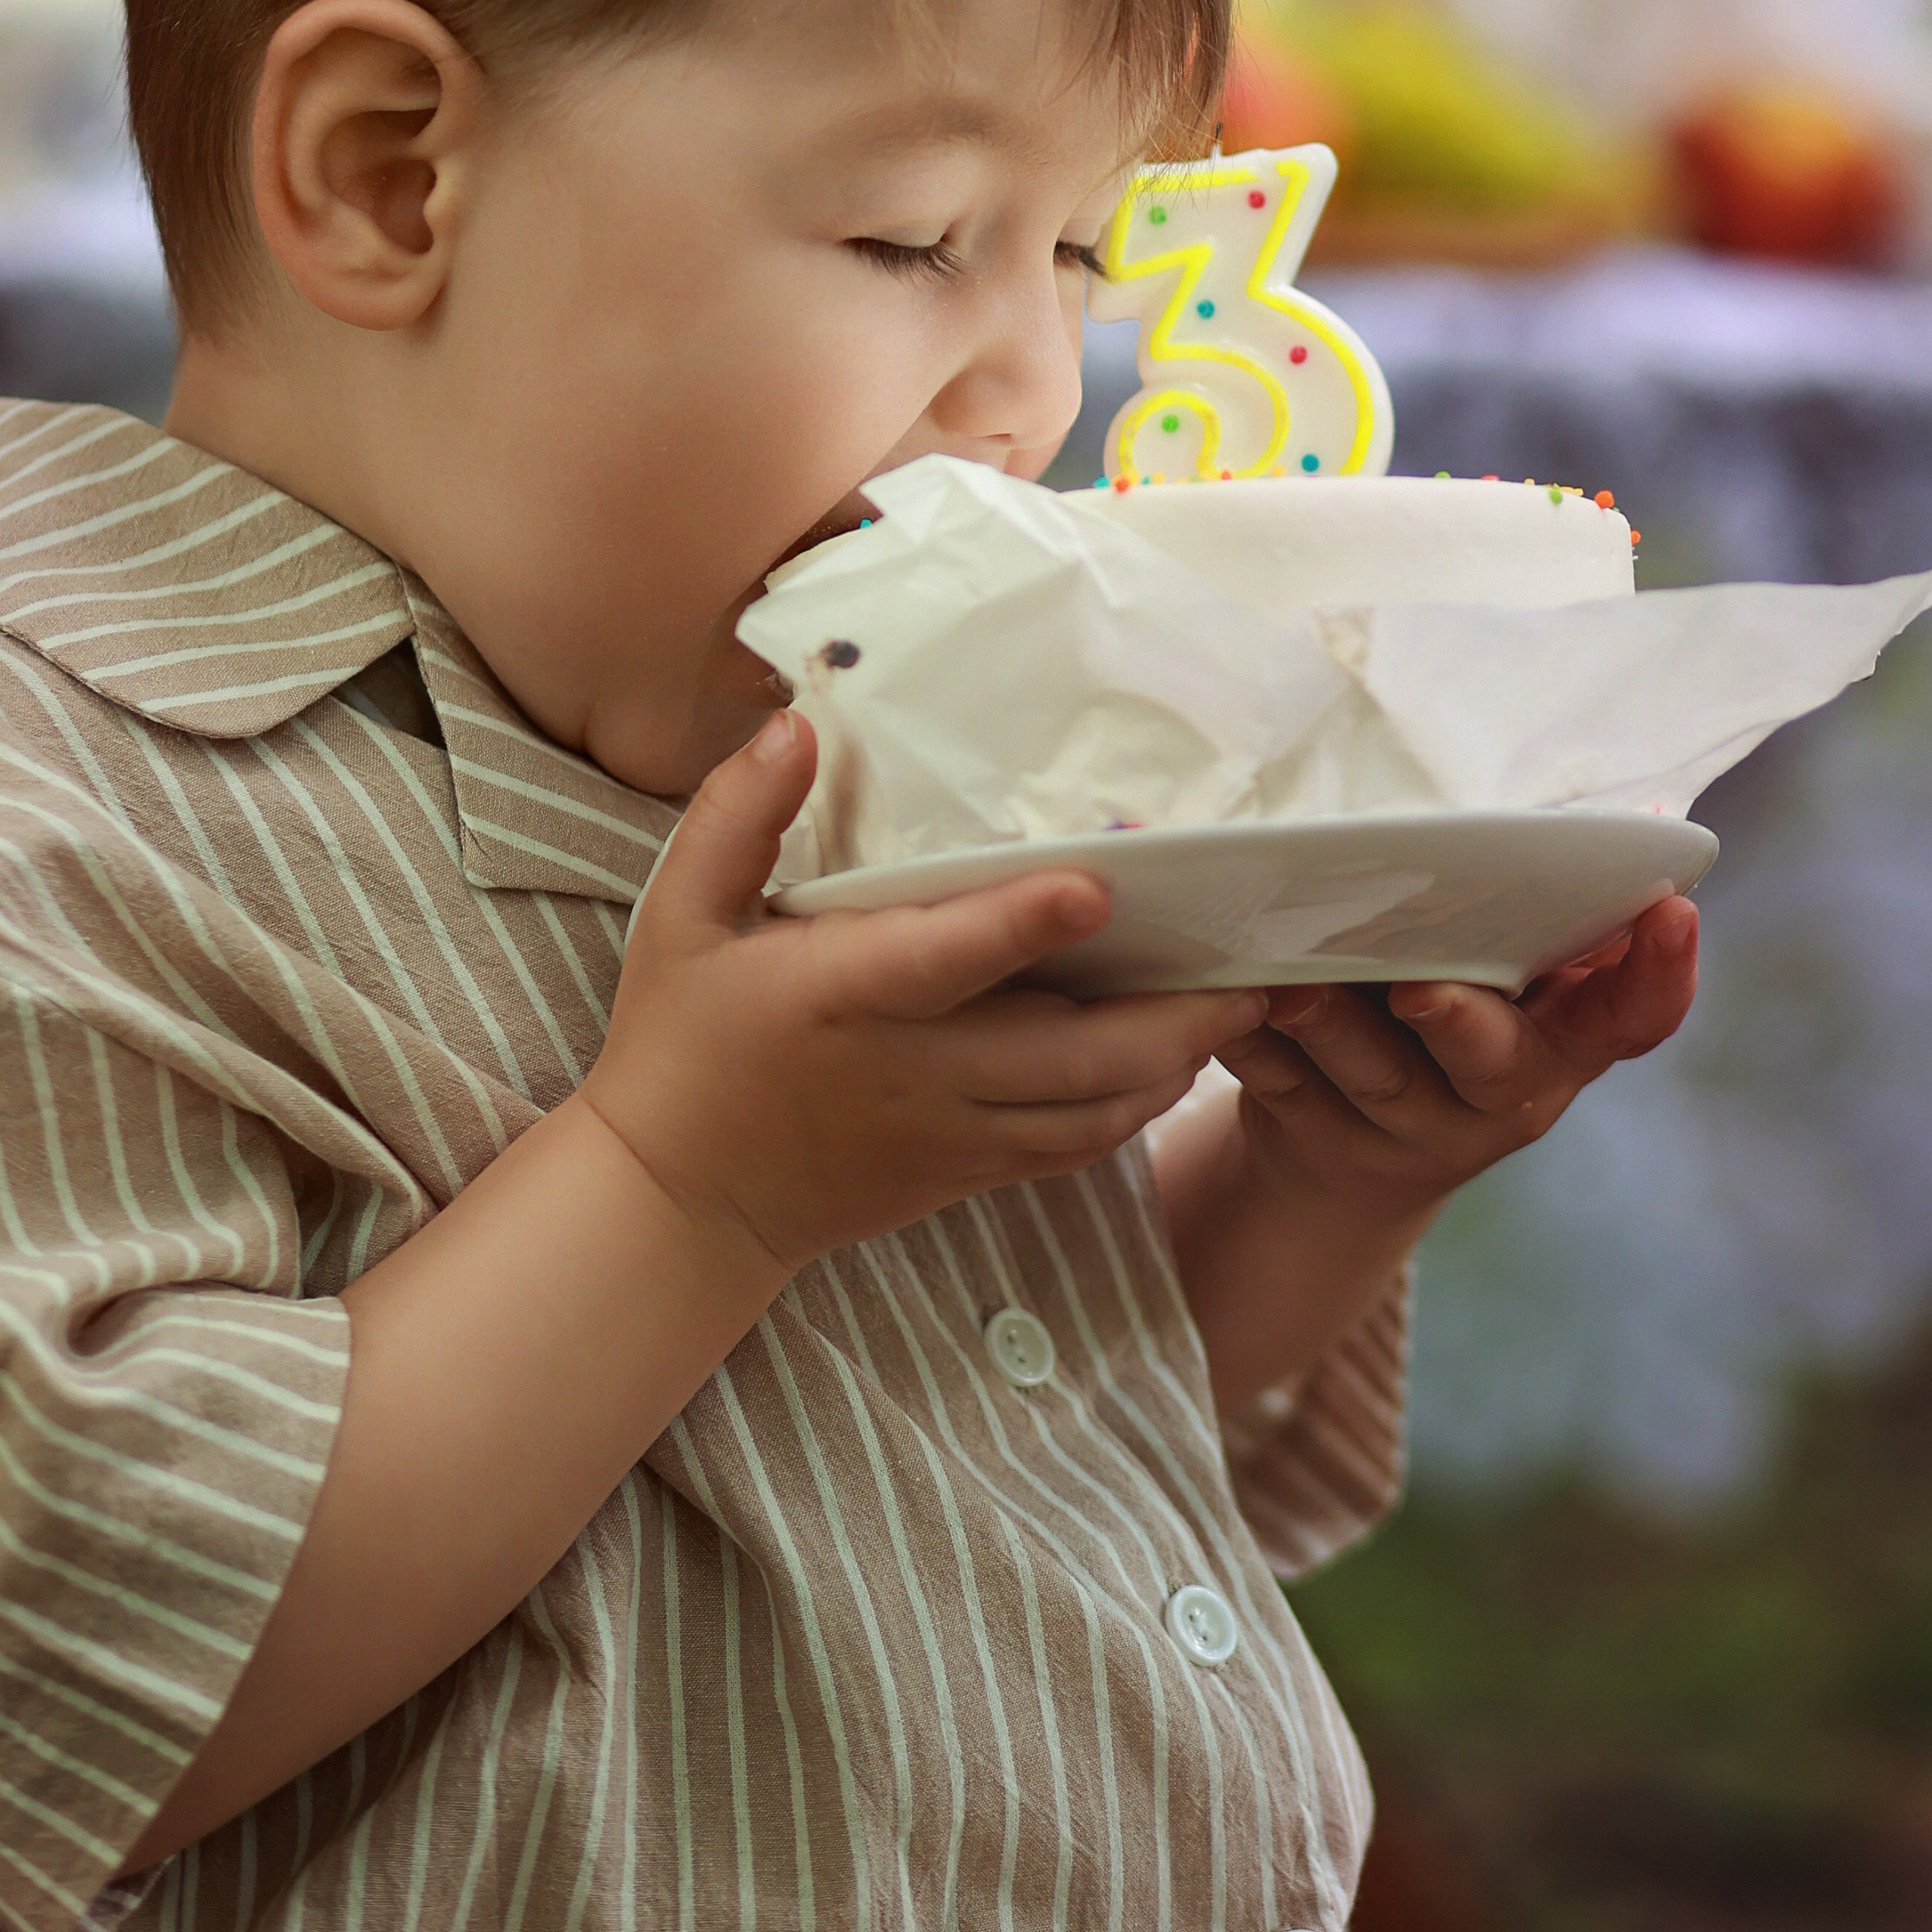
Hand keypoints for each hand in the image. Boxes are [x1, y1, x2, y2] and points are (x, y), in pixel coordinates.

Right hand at [580, 711, 1264, 1277]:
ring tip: (1242, 1007)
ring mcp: (947, 1130)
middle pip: (1067, 1052)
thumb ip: (737, 817)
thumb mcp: (678, 916)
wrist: (680, 1203)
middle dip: (1170, 1016)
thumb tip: (797, 728)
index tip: (1099, 886)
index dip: (1025, 924)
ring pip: (1089, 1108)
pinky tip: (1175, 1063)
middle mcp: (912, 1069)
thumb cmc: (680, 1042)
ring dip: (1173, 1062)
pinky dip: (1135, 1109)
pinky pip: (1071, 1148)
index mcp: (844, 995)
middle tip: (1254, 968)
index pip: (949, 958)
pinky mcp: (964, 1171)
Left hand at [1222, 892, 1699, 1225]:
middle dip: (1463, 1024)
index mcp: (1562, 1042)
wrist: (1349, 1158)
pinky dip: (1250, 1043)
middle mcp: (1499, 1098)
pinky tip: (1221, 1002)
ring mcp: (1407, 1130)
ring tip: (1292, 983)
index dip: (1658, 973)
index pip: (1633, 1019)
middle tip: (1422, 987)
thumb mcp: (1518, 973)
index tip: (1672, 908)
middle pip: (1495, 1065)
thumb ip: (1561, 909)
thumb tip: (1644, 812)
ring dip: (1333, 1028)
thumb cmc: (1455, 1011)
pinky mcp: (1315, 1136)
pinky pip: (1280, 1088)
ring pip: (1375, 1079)